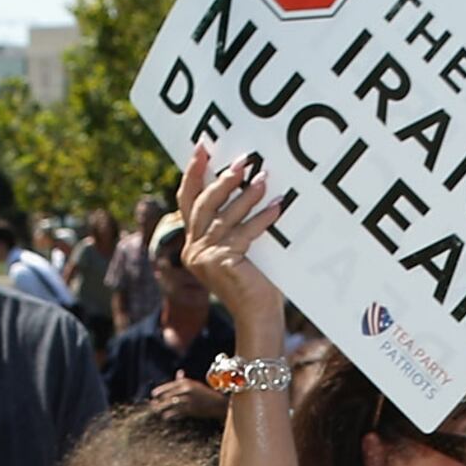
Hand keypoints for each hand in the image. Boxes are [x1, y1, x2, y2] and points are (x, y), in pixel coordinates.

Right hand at [175, 143, 291, 345]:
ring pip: (223, 217)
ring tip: (264, 178)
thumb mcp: (240, 248)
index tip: (202, 148)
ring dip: (246, 195)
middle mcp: (193, 250)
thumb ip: (234, 223)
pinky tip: (278, 206)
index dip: (193, 173)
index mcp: (193, 245)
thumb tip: (249, 181)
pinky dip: (263, 219)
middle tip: (242, 162)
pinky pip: (244, 233)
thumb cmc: (255, 283)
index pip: (188, 201)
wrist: (258, 317)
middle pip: (203, 204)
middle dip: (222, 179)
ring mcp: (204, 257)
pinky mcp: (221, 263)